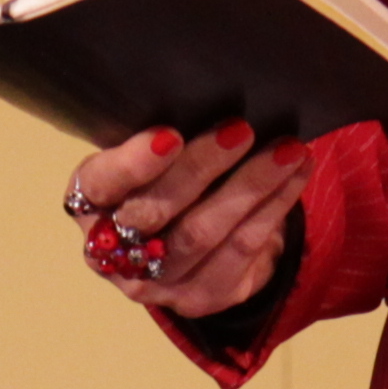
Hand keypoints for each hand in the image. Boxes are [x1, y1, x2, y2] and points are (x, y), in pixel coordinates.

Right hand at [70, 120, 315, 321]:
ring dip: (251, 187)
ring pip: (204, 234)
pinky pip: (242, 249)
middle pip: (155, 214)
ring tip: (287, 149)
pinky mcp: (202, 297)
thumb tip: (208, 91)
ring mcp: (157, 283)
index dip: (134, 164)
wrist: (185, 240)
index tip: (171, 134)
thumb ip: (159, 136)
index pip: (102, 185)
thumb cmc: (163, 175)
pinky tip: (297, 174)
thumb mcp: (147, 153)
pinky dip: (274, 207)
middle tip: (242, 129)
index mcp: (89, 203)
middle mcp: (113, 253)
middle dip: (202, 169)